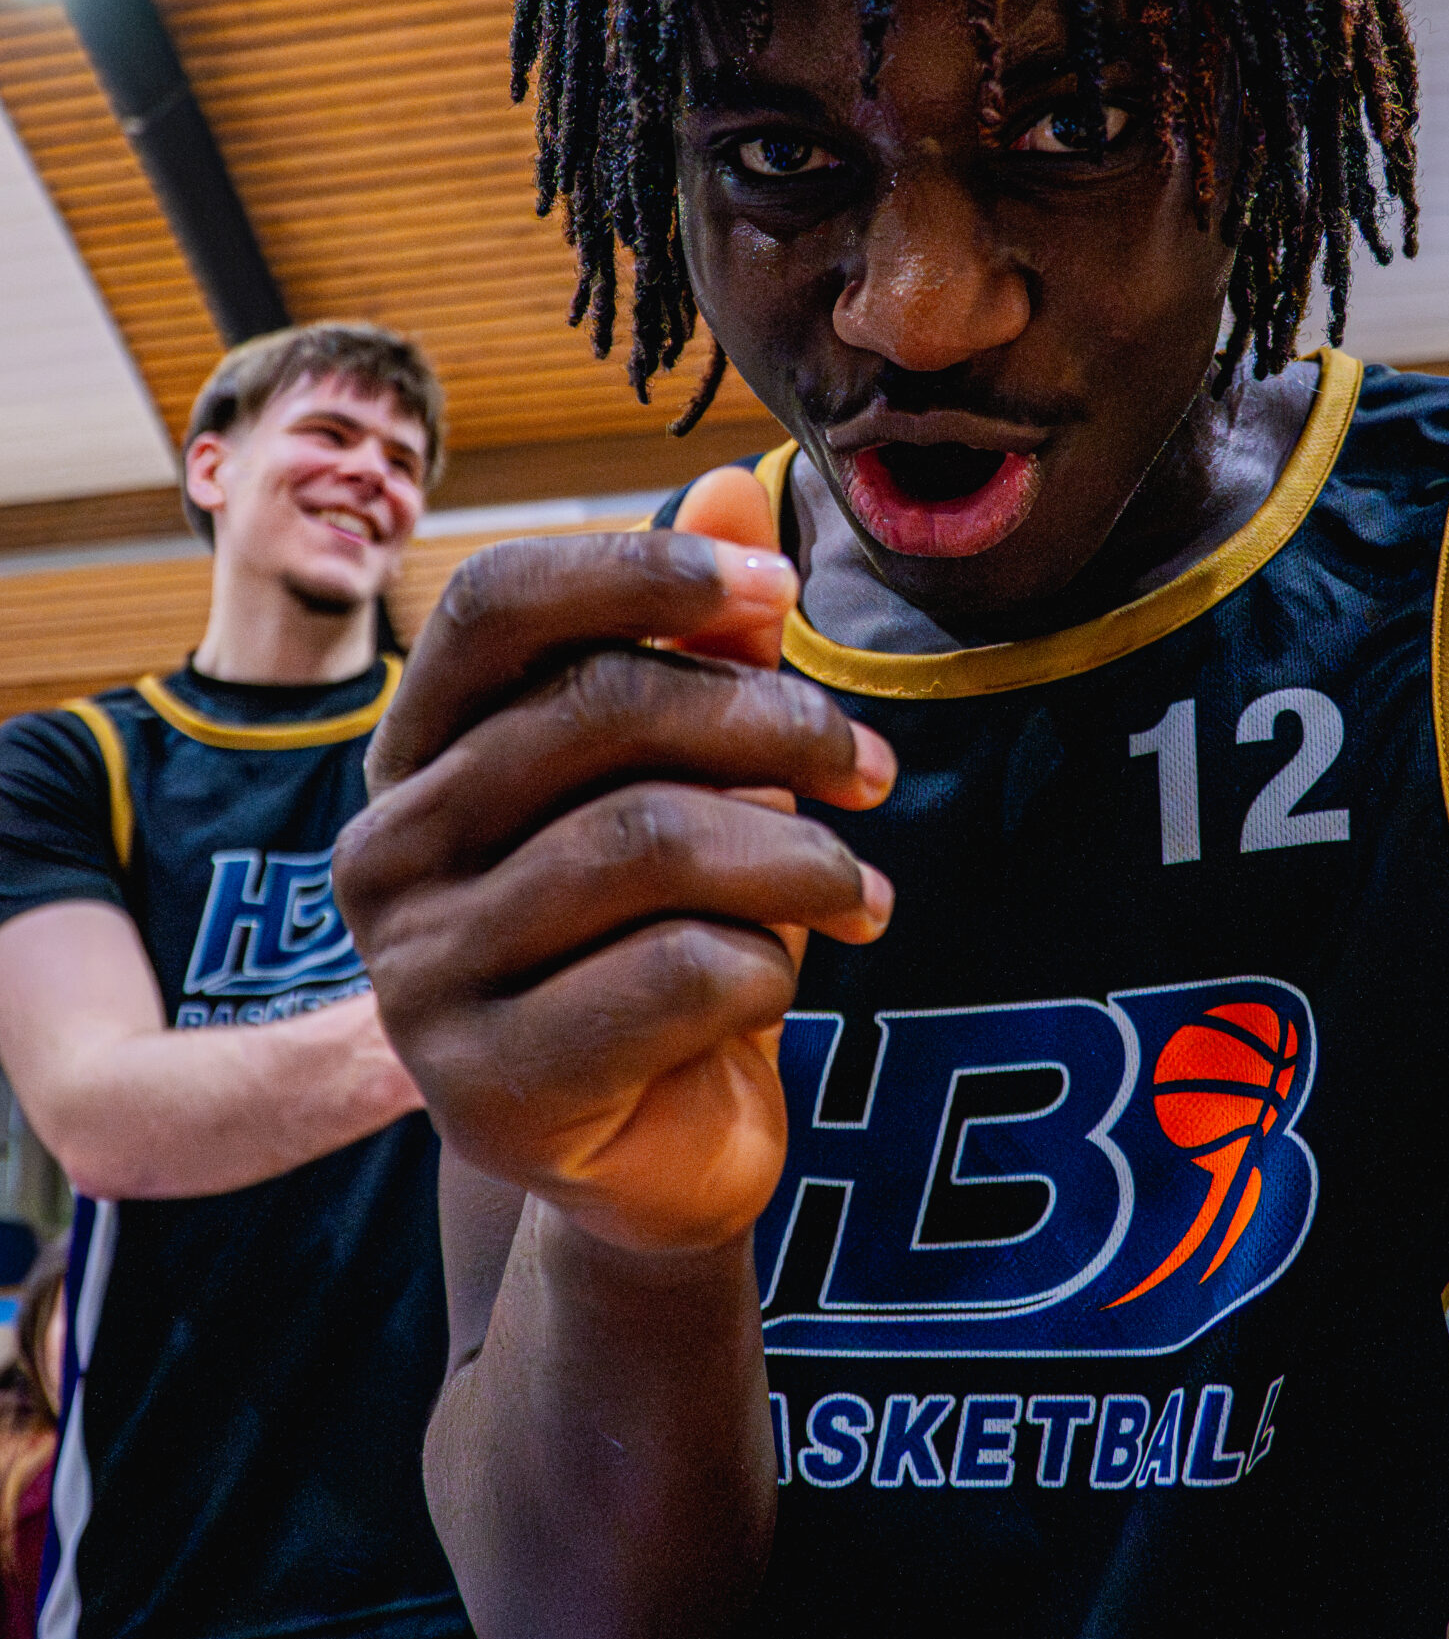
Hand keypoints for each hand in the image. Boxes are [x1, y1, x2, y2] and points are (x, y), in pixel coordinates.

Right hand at [334, 475, 894, 1253]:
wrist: (654, 1154)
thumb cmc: (666, 936)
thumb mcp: (694, 775)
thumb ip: (702, 641)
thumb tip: (731, 484)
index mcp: (417, 752)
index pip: (495, 604)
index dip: (642, 571)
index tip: (781, 590)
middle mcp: (385, 851)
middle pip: (596, 712)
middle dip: (773, 722)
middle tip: (872, 768)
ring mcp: (418, 977)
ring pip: (647, 841)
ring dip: (799, 856)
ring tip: (860, 890)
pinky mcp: (485, 1090)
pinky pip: (674, 974)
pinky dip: (769, 965)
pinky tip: (787, 983)